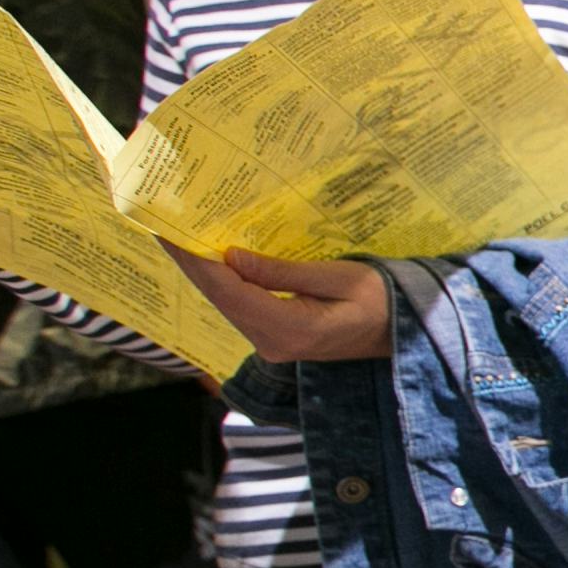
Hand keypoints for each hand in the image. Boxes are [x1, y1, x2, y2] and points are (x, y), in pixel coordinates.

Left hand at [168, 246, 393, 361]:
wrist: (406, 334)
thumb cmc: (384, 300)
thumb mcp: (338, 276)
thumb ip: (282, 271)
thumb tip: (230, 256)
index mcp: (290, 329)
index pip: (229, 290)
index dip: (196, 260)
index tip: (170, 229)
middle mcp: (273, 342)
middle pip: (219, 298)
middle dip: (189, 261)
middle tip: (162, 224)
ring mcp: (272, 344)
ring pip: (225, 303)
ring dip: (202, 270)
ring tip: (179, 235)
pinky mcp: (275, 337)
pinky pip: (239, 306)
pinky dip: (221, 281)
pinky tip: (210, 258)